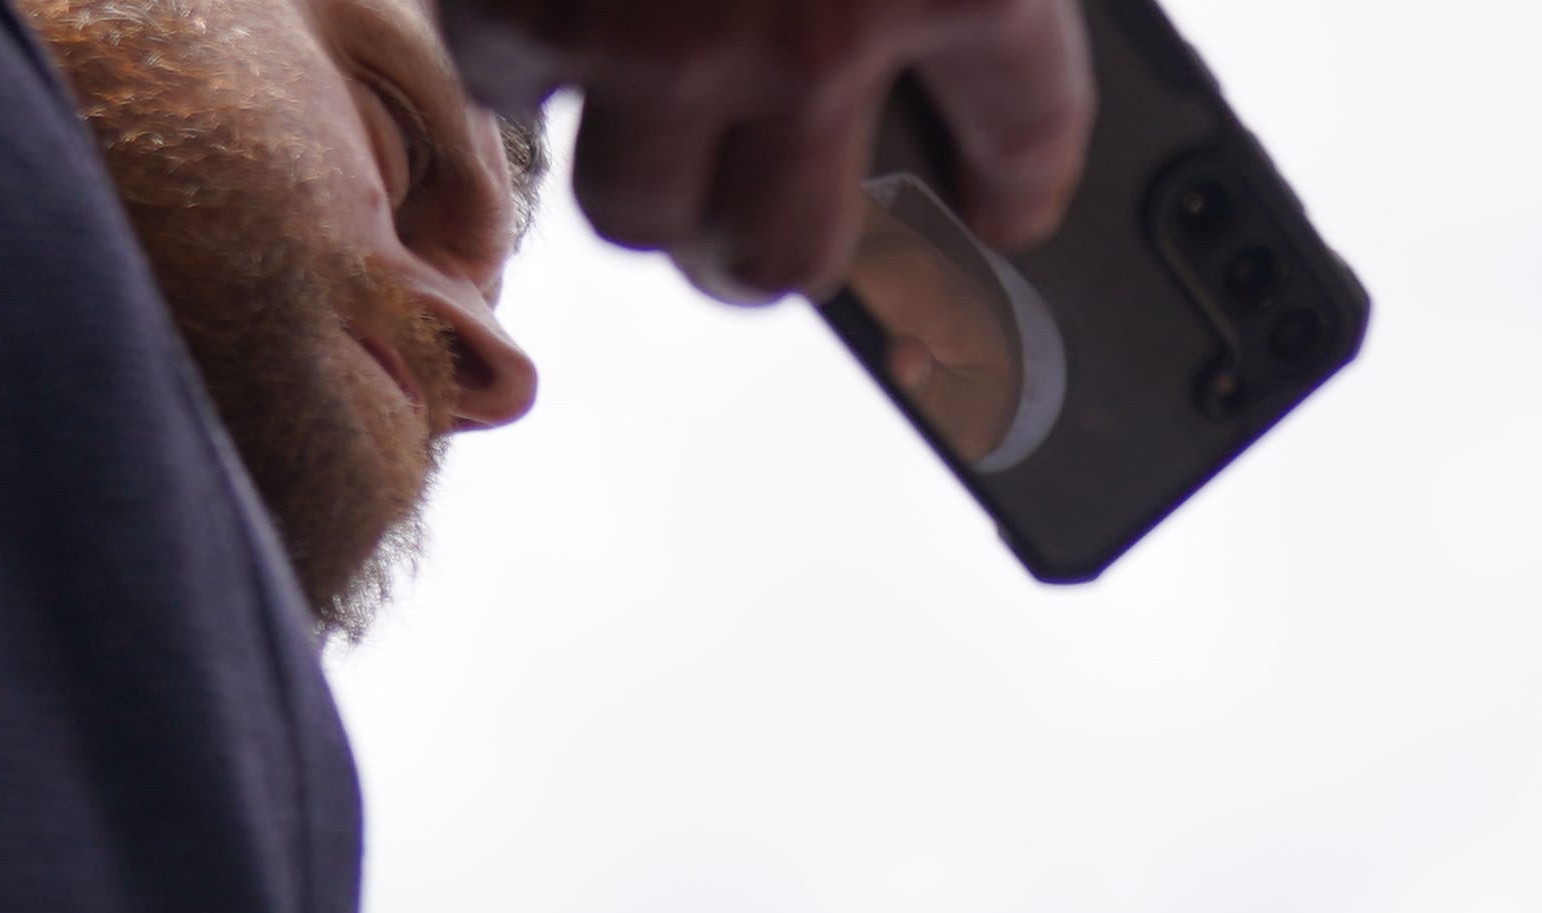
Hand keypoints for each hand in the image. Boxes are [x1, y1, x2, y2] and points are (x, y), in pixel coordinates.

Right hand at [437, 0, 1093, 301]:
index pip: (1029, 140)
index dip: (1021, 183)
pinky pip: (512, 90)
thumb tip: (964, 134)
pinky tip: (557, 31)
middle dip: (786, 255)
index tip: (1005, 210)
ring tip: (664, 145)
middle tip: (777, 234)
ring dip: (657, 190)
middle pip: (793, 253)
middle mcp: (806, 37)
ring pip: (646, 213)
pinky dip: (528, 64)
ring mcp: (658, 29)